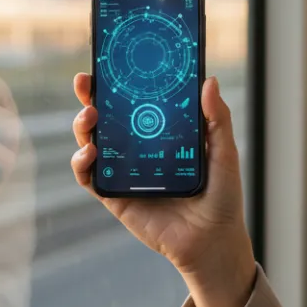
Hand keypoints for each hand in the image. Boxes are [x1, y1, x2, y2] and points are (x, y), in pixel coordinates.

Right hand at [70, 74, 254, 296]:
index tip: (110, 64)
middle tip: (85, 83)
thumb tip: (209, 80)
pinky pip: (90, 178)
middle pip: (107, 118)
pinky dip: (82, 164)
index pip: (135, 103)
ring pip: (92, 143)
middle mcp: (139, 151)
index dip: (120, 84)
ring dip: (82, 126)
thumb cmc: (222, 198)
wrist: (213, 241)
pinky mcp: (115, 197)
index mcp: (162, 135)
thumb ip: (217, 120)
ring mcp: (124, 173)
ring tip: (89, 116)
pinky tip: (89, 153)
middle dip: (90, 98)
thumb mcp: (223, 153)